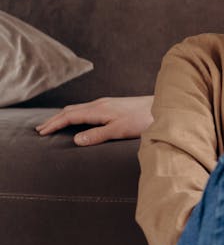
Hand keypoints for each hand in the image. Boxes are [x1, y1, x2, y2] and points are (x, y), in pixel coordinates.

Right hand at [35, 95, 154, 145]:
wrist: (161, 107)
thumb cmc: (142, 120)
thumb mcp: (119, 131)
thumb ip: (97, 135)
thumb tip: (75, 140)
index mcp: (98, 110)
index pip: (69, 116)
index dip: (54, 124)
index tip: (41, 132)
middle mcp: (99, 104)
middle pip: (70, 110)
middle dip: (54, 119)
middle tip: (40, 129)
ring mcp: (106, 103)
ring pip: (78, 108)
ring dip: (64, 116)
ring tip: (54, 124)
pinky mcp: (112, 105)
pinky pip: (86, 108)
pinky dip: (75, 114)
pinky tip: (78, 119)